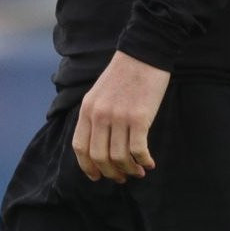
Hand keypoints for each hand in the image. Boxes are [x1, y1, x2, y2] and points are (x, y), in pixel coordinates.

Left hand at [72, 51, 170, 183]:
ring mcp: (119, 117)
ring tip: (138, 171)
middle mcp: (100, 115)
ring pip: (119, 157)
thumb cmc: (124, 74)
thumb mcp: (100, 93)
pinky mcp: (139, 117)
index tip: (97, 176)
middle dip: (110, 173)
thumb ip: (95, 116)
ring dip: (130, 170)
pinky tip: (149, 163)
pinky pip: (138, 150)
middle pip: (99, 157)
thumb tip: (100, 146)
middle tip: (121, 177)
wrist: (144, 53)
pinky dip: (143, 161)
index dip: (88, 167)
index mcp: (87, 109)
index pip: (80, 147)